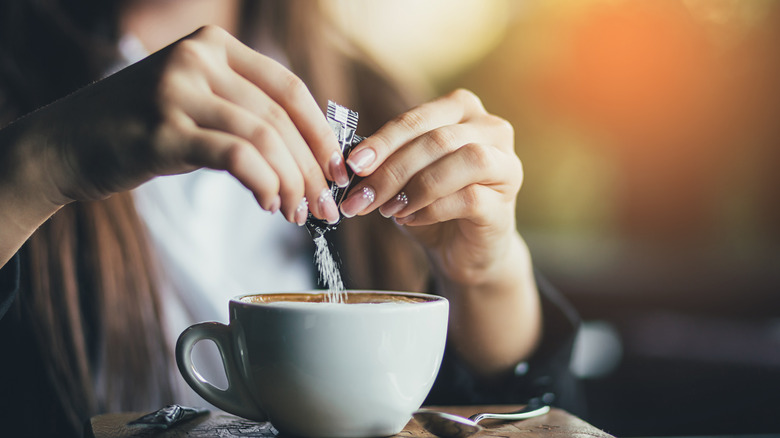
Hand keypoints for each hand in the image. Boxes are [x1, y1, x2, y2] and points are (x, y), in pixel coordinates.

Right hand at [15, 25, 346, 224]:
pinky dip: (264, 184)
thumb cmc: (139, 129)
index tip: (338, 170)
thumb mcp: (195, 103)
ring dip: (291, 183)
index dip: (321, 133)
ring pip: (264, 139)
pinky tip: (270, 204)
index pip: (289, 89)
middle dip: (311, 169)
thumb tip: (310, 154)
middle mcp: (198, 58)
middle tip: (324, 206)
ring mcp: (178, 91)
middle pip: (281, 118)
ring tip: (298, 213)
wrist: (65, 144)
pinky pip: (236, 156)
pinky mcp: (164, 130)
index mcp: (213, 46)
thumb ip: (244, 112)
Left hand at [339, 89, 522, 286]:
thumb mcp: (404, 177)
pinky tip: (409, 219)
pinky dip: (432, 209)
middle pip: (437, 140)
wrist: (462, 251)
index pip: (418, 119)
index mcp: (463, 111)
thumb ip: (385, 162)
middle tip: (361, 197)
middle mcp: (492, 130)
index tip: (352, 165)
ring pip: (462, 161)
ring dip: (416, 187)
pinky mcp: (505, 203)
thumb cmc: (432, 205)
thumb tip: (350, 162)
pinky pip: (469, 198)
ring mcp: (506, 165)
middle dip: (392, 170)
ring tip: (387, 209)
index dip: (383, 141)